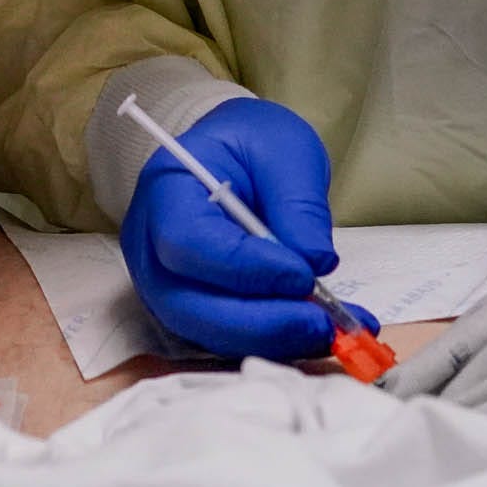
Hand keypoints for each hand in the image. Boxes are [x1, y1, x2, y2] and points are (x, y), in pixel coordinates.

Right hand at [120, 97, 363, 360]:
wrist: (235, 155)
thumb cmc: (251, 144)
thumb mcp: (283, 150)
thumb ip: (297, 204)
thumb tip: (315, 264)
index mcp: (164, 189)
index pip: (186, 241)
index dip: (241, 268)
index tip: (302, 275)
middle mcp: (151, 247)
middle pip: (188, 304)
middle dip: (260, 323)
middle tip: (323, 323)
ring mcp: (166, 285)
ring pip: (207, 332)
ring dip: (274, 340)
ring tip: (336, 330)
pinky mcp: (195, 310)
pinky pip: (228, 338)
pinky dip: (277, 342)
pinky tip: (323, 331)